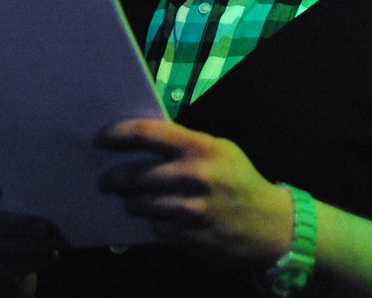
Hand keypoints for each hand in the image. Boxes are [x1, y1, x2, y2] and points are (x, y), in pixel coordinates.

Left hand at [96, 118, 292, 266]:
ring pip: (139, 204)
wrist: (271, 226)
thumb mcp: (219, 149)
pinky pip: (154, 226)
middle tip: (104, 179)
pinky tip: (162, 217)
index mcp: (200, 147)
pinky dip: (154, 222)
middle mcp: (193, 176)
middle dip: (113, 177)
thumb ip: (184, 144)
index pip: (146, 134)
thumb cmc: (239, 180)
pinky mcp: (187, 237)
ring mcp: (189, 210)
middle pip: (135, 174)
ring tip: (131, 199)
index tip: (100, 138)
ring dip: (131, 201)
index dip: (117, 134)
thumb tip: (142, 140)